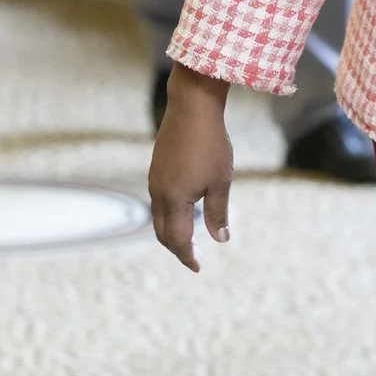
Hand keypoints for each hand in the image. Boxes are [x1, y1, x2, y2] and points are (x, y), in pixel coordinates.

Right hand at [147, 65, 234, 271]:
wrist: (192, 108)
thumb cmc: (210, 144)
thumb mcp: (220, 181)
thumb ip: (218, 212)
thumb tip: (221, 239)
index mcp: (175, 200)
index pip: (178, 239)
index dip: (188, 256)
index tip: (198, 267)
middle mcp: (159, 193)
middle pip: (163, 232)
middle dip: (177, 248)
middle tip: (193, 257)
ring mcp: (155, 180)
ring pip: (158, 216)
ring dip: (172, 231)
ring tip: (189, 237)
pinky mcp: (156, 168)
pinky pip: (159, 200)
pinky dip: (169, 214)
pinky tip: (184, 209)